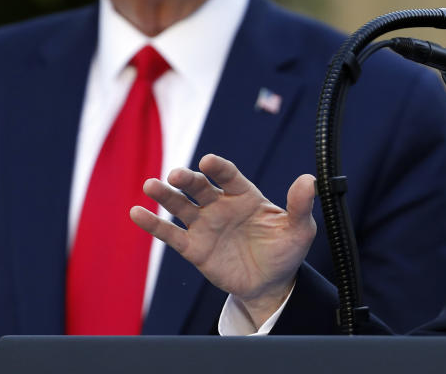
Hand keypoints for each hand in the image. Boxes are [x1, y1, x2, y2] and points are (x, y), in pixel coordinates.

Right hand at [130, 154, 316, 326]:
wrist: (271, 283)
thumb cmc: (286, 251)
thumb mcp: (300, 230)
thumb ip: (301, 205)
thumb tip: (309, 179)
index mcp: (246, 196)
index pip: (229, 176)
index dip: (219, 168)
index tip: (208, 161)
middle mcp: (222, 205)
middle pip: (200, 187)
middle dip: (187, 180)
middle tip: (175, 175)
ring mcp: (205, 225)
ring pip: (181, 206)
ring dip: (165, 195)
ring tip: (150, 186)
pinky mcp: (193, 248)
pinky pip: (170, 234)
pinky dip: (152, 224)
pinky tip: (136, 212)